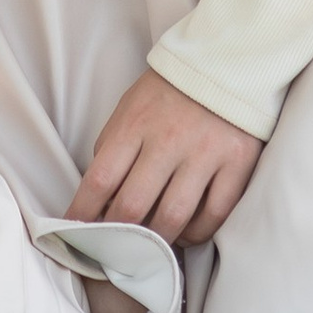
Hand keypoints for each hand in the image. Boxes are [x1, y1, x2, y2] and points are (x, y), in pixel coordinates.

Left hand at [66, 67, 263, 248]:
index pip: (99, 180)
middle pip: (133, 206)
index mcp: (135, 123)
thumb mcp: (131, 108)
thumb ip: (115, 148)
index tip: (75, 237)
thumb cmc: (170, 92)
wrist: (227, 59)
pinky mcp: (237, 163)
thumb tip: (99, 200)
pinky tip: (187, 232)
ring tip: (151, 247)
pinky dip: (197, 233)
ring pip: (173, 217)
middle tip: (114, 253)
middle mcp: (168, 139)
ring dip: (157, 241)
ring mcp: (204, 152)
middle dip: (118, 238)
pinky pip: (213, 216)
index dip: (82, 215)